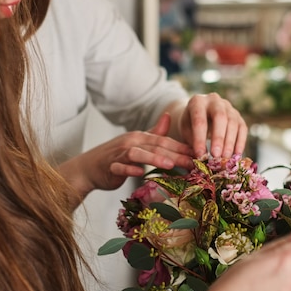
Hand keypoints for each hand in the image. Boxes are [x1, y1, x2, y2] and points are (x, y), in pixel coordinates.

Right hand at [57, 113, 192, 203]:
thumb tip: (169, 116)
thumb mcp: (137, 142)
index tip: (199, 154)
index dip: (182, 147)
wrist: (90, 167)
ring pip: (138, 154)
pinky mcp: (110, 166)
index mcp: (141, 137)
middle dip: (176, 154)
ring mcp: (119, 154)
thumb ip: (154, 132)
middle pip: (156, 147)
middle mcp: (131, 142)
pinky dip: (129, 169)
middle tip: (193, 162)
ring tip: (171, 164)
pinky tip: (139, 173)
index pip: (165, 141)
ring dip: (154, 158)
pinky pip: (120, 167)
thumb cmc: (117, 157)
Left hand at [167, 93, 247, 158]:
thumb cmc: (190, 126)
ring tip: (225, 158)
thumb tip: (201, 159)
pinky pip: (242, 128)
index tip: (200, 155)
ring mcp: (228, 107)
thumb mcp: (186, 132)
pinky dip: (240, 142)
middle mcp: (214, 100)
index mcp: (197, 102)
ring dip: (230, 142)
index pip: (199, 120)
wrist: (200, 117)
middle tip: (216, 155)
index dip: (200, 138)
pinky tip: (237, 154)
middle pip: (220, 117)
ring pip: (233, 122)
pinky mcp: (238, 116)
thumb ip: (193, 143)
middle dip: (218, 138)